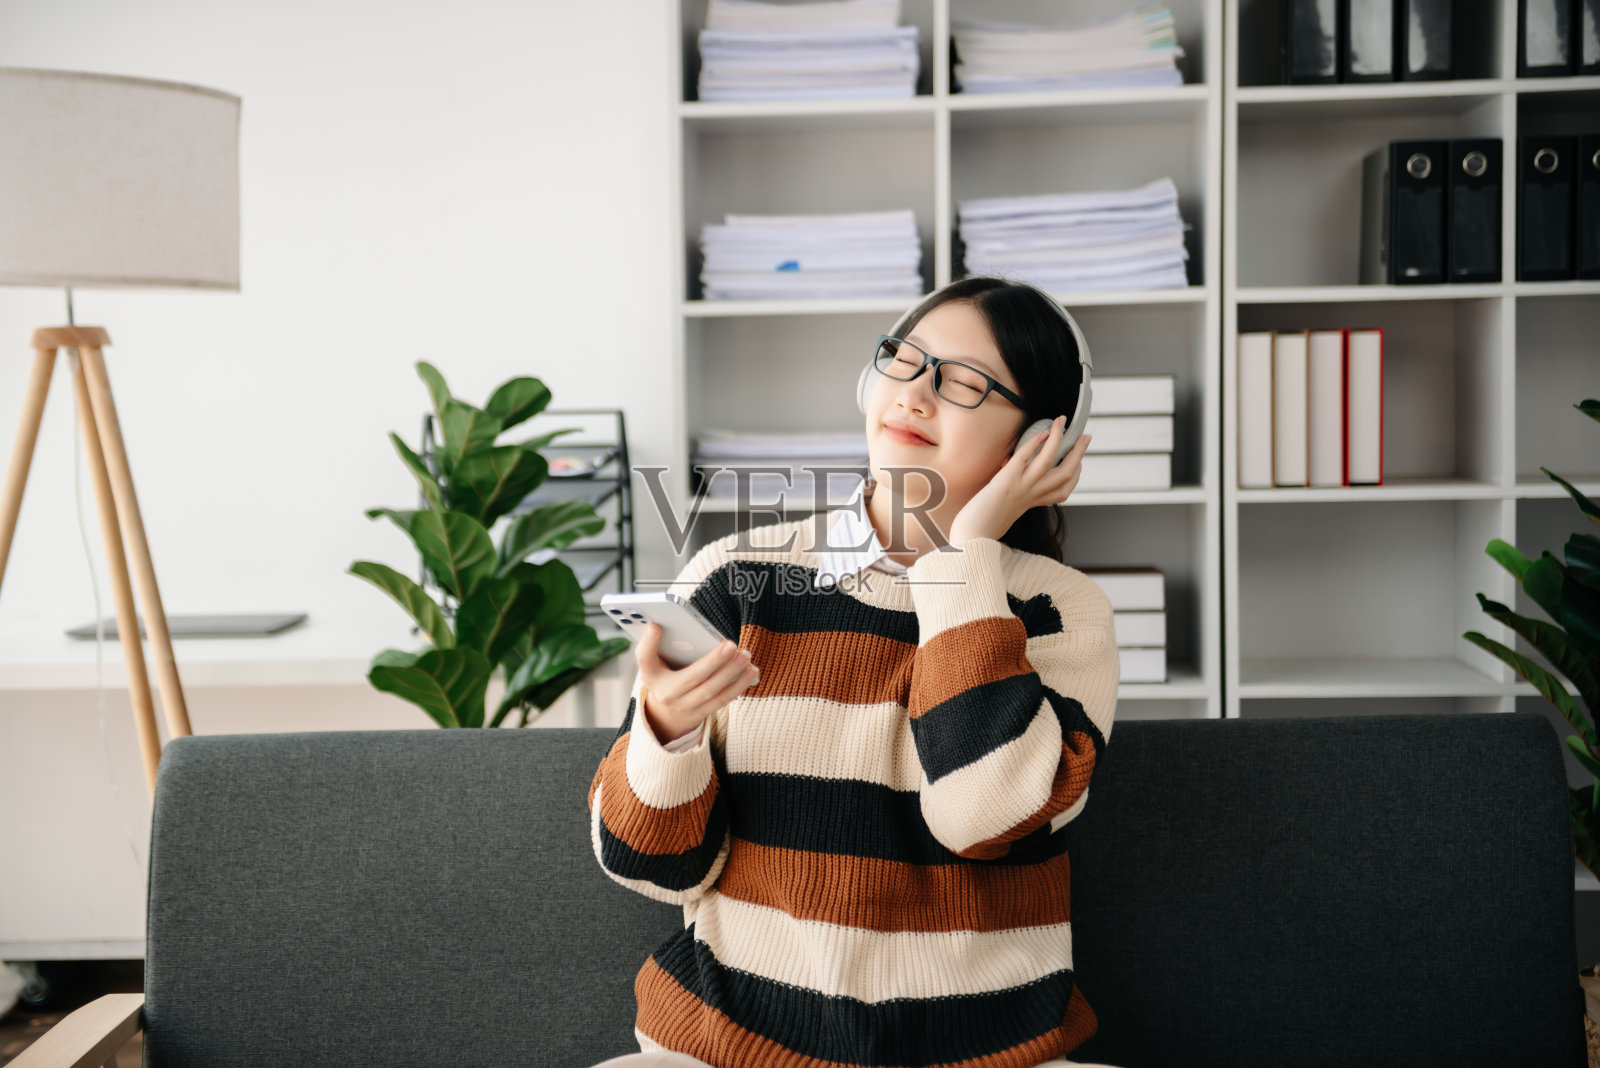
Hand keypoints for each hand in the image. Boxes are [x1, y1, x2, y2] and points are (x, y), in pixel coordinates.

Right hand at [635, 623, 758, 743]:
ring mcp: (684, 707)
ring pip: (711, 691)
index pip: (644, 659)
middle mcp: (666, 693)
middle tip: (731, 645)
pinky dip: (738, 685)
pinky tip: (751, 671)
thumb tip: (677, 624)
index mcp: (651, 674)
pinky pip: (722, 700)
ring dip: (732, 674)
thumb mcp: (657, 662)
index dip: (648, 643)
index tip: (655, 625)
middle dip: (713, 661)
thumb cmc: (665, 675)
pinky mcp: (701, 713)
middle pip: (691, 677)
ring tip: (746, 657)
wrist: (666, 713)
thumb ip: (664, 645)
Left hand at [948, 416, 1091, 544]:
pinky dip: (1034, 443)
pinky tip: (1041, 432)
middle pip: (1065, 474)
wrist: (972, 537)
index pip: (1064, 491)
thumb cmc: (983, 524)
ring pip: (1048, 462)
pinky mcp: (1006, 481)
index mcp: (1032, 503)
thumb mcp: (1005, 508)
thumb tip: (1010, 472)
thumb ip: (1013, 493)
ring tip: (1062, 422)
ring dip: (1058, 439)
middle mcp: (1031, 495)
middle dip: (1078, 454)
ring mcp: (1020, 488)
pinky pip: (1024, 458)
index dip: (1076, 475)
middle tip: (1086, 437)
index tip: (1080, 461)